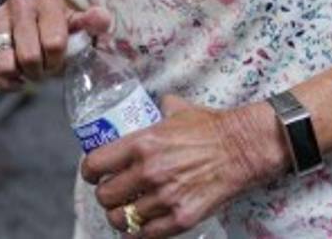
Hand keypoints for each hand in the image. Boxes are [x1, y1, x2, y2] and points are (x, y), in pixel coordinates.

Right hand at [0, 0, 111, 90]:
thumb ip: (93, 23)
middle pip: (28, 55)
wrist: (43, 34)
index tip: (61, 59)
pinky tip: (16, 80)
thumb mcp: (83, 30)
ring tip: (30, 70)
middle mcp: (19, 0)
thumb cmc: (66, 34)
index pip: (54, 42)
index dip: (59, 60)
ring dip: (21, 75)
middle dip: (40, 70)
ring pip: (5, 63)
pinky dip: (2, 83)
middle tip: (46, 68)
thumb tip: (101, 17)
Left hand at [85, 96, 261, 238]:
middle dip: (105, 195)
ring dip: (120, 216)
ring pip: (121, 219)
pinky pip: (146, 234)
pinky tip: (140, 225)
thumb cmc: (210, 127)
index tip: (93, 174)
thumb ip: (157, 109)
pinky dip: (139, 232)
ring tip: (125, 211)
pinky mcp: (180, 218)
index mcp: (142, 143)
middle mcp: (148, 172)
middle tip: (112, 192)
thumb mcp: (177, 109)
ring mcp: (164, 197)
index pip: (95, 164)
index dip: (89, 172)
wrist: (242, 148)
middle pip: (105, 196)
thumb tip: (151, 106)